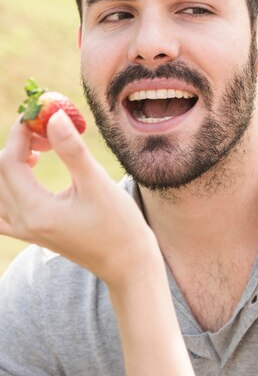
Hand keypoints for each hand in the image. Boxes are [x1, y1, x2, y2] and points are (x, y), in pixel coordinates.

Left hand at [0, 111, 158, 288]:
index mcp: (35, 212)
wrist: (126, 262)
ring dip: (14, 161)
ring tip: (44, 149)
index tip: (41, 113)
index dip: (20, 133)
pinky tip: (32, 172)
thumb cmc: (118, 224)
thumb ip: (71, 149)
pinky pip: (3, 207)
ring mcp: (24, 230)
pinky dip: (9, 184)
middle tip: (50, 130)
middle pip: (1, 171)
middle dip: (20, 143)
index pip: (9, 162)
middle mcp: (22, 223)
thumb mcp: (96, 183)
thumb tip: (54, 116)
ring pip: (0, 187)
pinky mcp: (32, 232)